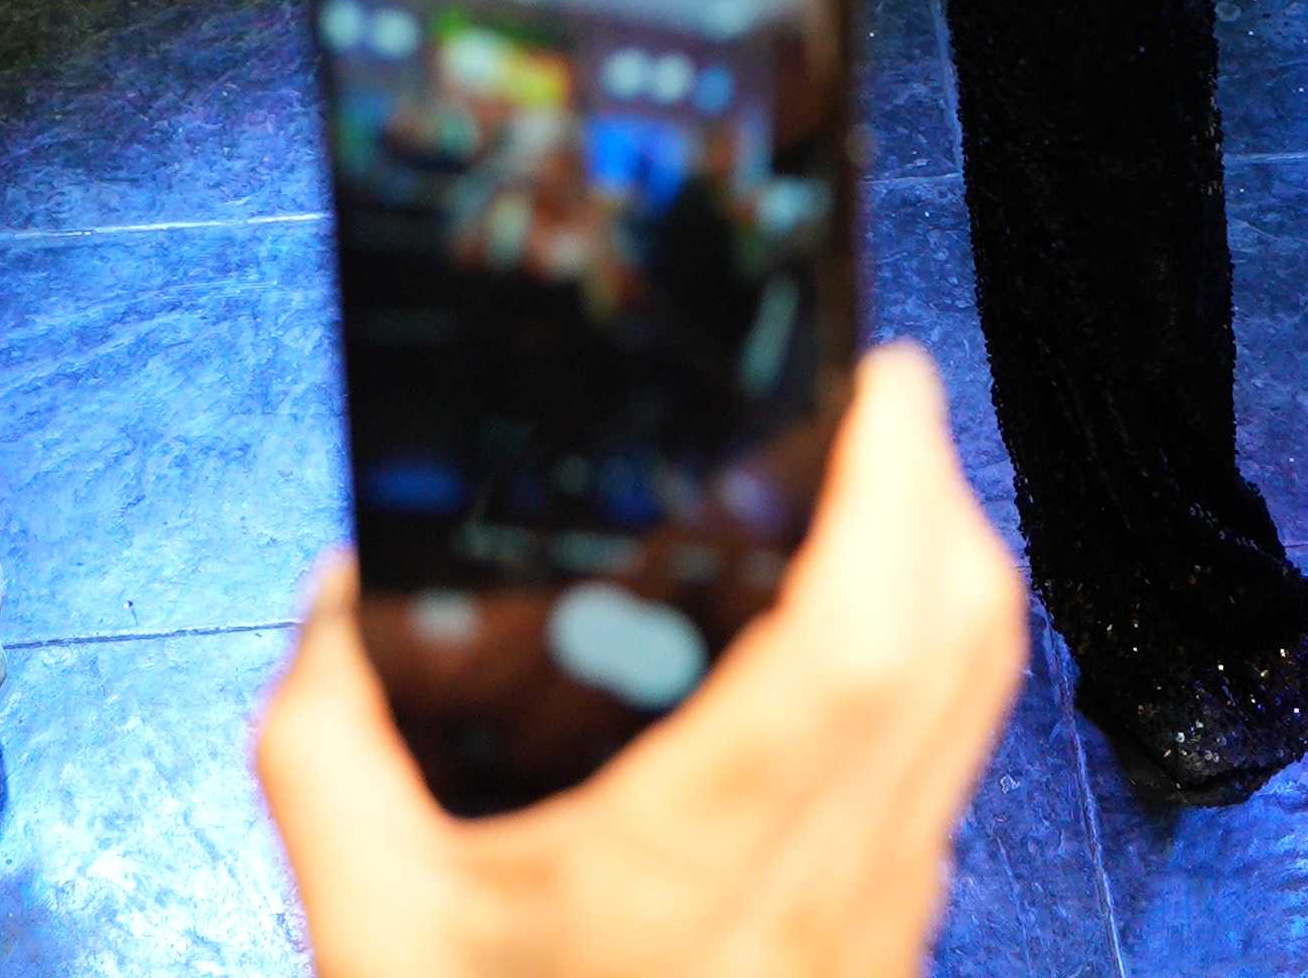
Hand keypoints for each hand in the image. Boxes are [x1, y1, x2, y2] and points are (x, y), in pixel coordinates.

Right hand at [253, 349, 1025, 977]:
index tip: (875, 386)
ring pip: (974, 702)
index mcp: (700, 868)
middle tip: (867, 400)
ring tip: (870, 479)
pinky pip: (950, 766)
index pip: (860, 646)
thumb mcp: (368, 933)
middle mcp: (821, 892)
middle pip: (954, 647)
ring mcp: (875, 927)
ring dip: (944, 567)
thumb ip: (333, 742)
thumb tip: (340, 593)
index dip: (895, 491)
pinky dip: (934, 659)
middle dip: (932, 489)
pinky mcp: (887, 948)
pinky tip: (858, 623)